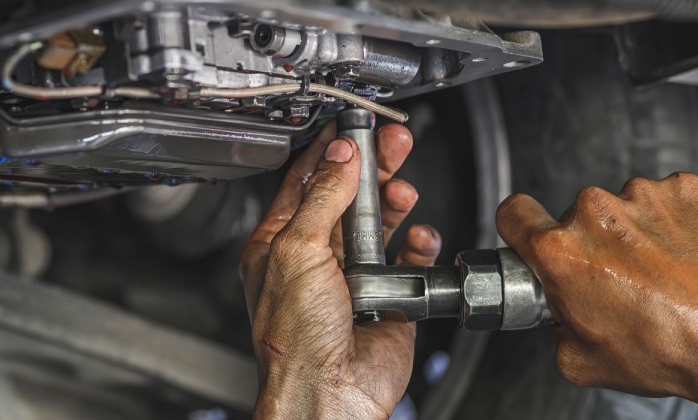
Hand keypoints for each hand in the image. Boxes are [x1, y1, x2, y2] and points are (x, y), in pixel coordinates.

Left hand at [239, 123, 440, 417]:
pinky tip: (417, 237)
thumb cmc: (296, 341)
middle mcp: (315, 259)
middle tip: (393, 143)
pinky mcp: (388, 298)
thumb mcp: (298, 251)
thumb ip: (321, 197)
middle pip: (348, 196)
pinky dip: (418, 244)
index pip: (304, 182)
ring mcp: (353, 278)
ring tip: (404, 189)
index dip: (329, 150)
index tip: (351, 126)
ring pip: (380, 224)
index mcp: (280, 245)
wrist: (330, 392)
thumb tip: (339, 156)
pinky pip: (410, 260)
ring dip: (394, 203)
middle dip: (372, 168)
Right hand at [496, 173, 697, 418]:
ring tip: (665, 273)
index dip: (521, 226)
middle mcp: (595, 214)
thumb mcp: (580, 359)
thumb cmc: (667, 350)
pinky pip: (667, 199)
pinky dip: (674, 221)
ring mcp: (642, 195)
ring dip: (637, 233)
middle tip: (623, 281)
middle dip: (595, 244)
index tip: (532, 234)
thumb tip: (562, 311)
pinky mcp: (684, 188)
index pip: (514, 213)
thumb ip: (556, 321)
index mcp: (561, 252)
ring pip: (625, 207)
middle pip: (578, 217)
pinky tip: (686, 256)